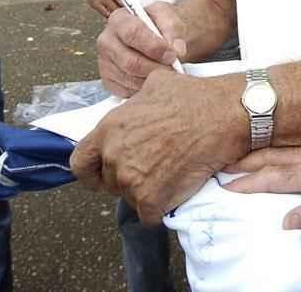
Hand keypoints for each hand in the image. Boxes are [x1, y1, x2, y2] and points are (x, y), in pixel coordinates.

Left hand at [69, 71, 248, 223]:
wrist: (221, 116)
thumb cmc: (192, 97)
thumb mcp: (154, 85)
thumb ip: (134, 104)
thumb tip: (137, 106)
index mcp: (108, 129)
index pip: (79, 163)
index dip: (91, 171)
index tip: (103, 174)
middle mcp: (113, 155)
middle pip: (109, 183)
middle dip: (127, 179)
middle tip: (152, 168)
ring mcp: (130, 180)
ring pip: (130, 198)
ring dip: (146, 192)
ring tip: (169, 174)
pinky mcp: (150, 199)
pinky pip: (149, 215)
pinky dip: (162, 208)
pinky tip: (176, 189)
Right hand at [96, 1, 184, 96]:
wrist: (158, 39)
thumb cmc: (161, 27)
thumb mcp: (170, 18)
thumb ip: (174, 30)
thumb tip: (177, 50)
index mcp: (119, 19)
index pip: (132, 33)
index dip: (154, 47)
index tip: (172, 54)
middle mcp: (107, 41)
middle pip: (130, 62)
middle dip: (156, 68)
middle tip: (174, 68)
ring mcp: (105, 63)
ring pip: (130, 79)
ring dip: (153, 80)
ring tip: (167, 73)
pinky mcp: (108, 81)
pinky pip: (128, 92)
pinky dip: (145, 89)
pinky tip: (154, 80)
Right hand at [224, 142, 300, 231]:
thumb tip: (285, 222)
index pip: (275, 176)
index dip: (249, 183)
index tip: (227, 187)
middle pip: (272, 156)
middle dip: (245, 162)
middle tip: (221, 167)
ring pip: (282, 149)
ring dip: (258, 153)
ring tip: (238, 159)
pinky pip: (293, 147)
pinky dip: (275, 151)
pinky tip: (272, 154)